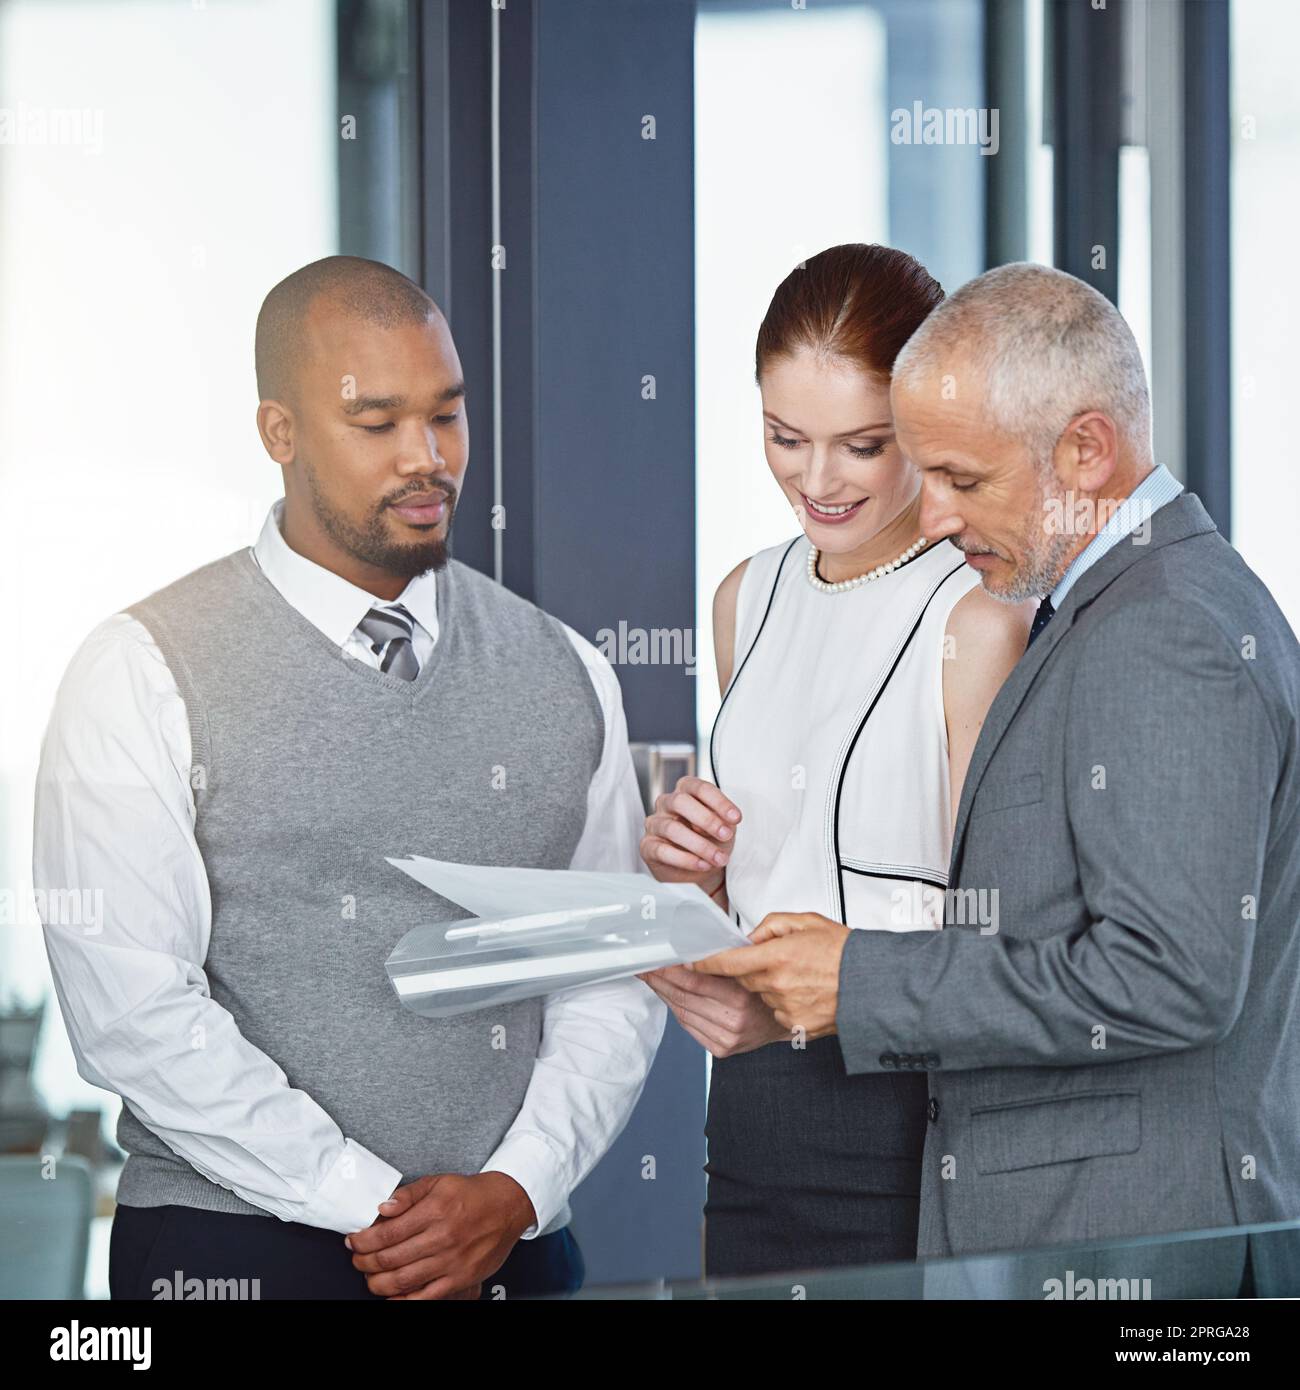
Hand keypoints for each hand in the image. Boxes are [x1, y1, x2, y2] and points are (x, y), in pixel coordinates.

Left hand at [346, 1171, 534, 1299]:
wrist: (508, 1205)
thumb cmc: (473, 1194)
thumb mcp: (438, 1182)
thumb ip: (408, 1194)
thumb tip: (382, 1208)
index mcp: (435, 1210)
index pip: (387, 1232)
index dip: (363, 1240)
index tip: (354, 1240)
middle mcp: (443, 1237)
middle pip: (390, 1258)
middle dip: (364, 1262)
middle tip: (357, 1259)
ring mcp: (452, 1261)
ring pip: (403, 1280)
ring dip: (378, 1283)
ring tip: (370, 1277)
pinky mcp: (461, 1278)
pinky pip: (426, 1297)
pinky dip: (404, 1300)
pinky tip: (392, 1295)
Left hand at [638, 962, 788, 1056]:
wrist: (784, 1023)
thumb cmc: (764, 988)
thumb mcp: (750, 967)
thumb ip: (723, 960)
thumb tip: (686, 948)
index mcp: (742, 997)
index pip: (695, 982)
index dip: (670, 971)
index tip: (655, 960)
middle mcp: (734, 1021)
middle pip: (684, 997)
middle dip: (660, 981)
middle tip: (644, 967)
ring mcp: (727, 1038)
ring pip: (683, 1012)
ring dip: (664, 994)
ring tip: (651, 979)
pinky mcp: (722, 1050)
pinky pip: (689, 1027)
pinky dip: (676, 1010)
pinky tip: (668, 996)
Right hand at [639, 776, 741, 892]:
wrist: (701, 869)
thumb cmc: (711, 840)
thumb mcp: (724, 827)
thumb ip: (723, 820)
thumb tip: (725, 823)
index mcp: (686, 791)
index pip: (699, 788)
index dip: (719, 802)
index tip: (736, 818)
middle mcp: (667, 803)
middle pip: (680, 801)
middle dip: (707, 820)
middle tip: (725, 835)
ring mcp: (655, 823)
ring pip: (672, 828)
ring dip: (700, 845)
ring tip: (718, 858)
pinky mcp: (647, 846)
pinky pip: (662, 850)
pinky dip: (686, 859)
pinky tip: (702, 864)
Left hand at [692, 912, 849, 1040]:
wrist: (875, 984)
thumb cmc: (844, 949)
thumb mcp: (807, 922)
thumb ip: (770, 926)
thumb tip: (748, 939)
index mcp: (776, 956)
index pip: (726, 963)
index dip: (704, 962)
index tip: (689, 961)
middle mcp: (777, 985)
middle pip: (741, 980)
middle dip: (746, 970)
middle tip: (769, 960)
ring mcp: (785, 1009)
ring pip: (759, 996)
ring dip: (767, 986)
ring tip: (798, 975)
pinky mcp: (796, 1027)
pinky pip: (777, 1013)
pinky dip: (783, 1003)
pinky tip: (805, 992)